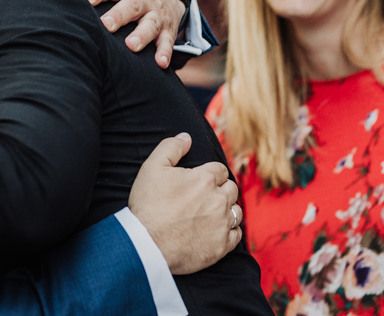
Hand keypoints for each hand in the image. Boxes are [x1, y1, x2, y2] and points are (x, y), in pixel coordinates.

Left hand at [66, 0, 184, 68]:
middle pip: (132, 6)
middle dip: (120, 15)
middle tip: (106, 25)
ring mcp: (156, 16)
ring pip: (151, 25)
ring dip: (142, 35)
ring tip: (131, 46)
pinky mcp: (167, 31)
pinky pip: (167, 42)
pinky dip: (165, 52)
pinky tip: (160, 63)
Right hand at [128, 133, 241, 274]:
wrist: (146, 244)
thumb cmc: (148, 205)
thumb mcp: (152, 167)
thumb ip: (171, 147)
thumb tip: (186, 137)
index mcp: (205, 179)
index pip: (220, 169)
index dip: (209, 173)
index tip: (198, 181)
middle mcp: (218, 200)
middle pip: (231, 188)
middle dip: (220, 189)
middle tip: (204, 196)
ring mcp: (222, 224)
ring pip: (237, 211)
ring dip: (228, 209)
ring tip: (212, 213)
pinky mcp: (221, 246)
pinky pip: (236, 235)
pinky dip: (230, 231)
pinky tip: (217, 231)